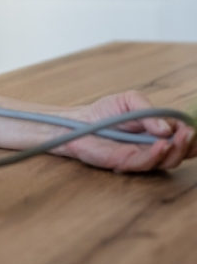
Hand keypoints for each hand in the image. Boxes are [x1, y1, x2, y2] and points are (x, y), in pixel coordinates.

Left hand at [62, 91, 196, 171]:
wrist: (79, 120)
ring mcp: (141, 156)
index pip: (182, 137)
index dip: (191, 135)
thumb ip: (148, 111)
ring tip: (177, 139)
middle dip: (188, 145)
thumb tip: (167, 127)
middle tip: (189, 134)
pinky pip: (145, 163)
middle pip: (179, 153)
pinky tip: (161, 145)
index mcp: (157, 131)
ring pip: (167, 161)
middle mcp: (153, 147)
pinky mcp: (126, 163)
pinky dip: (156, 155)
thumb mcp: (129, 100)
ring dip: (176, 150)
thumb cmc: (105, 111)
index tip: (193, 128)